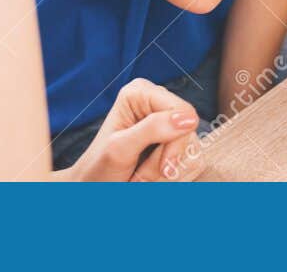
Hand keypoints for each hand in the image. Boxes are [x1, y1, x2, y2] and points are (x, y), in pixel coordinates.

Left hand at [62, 79, 201, 182]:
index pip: (183, 111)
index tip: (163, 167)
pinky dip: (173, 179)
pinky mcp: (173, 145)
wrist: (93, 192)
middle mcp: (157, 104)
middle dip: (168, 161)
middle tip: (140, 176)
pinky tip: (151, 178)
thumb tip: (188, 118)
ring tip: (141, 178)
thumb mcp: (120, 149)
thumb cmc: (98, 170)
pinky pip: (191, 163)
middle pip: (189, 133)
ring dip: (168, 174)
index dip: (176, 142)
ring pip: (193, 152)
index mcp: (141, 93)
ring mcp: (167, 126)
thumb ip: (152, 129)